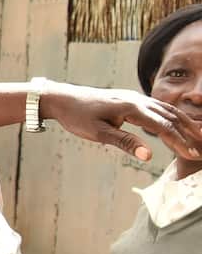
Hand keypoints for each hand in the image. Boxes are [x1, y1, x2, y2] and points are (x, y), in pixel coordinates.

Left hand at [40, 82, 201, 162]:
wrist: (64, 99)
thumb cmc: (78, 117)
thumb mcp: (98, 133)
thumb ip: (125, 143)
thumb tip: (148, 156)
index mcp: (131, 108)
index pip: (162, 126)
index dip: (178, 141)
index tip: (190, 155)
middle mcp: (138, 100)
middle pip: (170, 116)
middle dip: (188, 133)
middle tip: (200, 149)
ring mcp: (136, 98)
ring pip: (167, 110)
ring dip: (184, 123)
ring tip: (197, 137)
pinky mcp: (132, 99)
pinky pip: (159, 107)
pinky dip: (173, 116)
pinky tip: (179, 123)